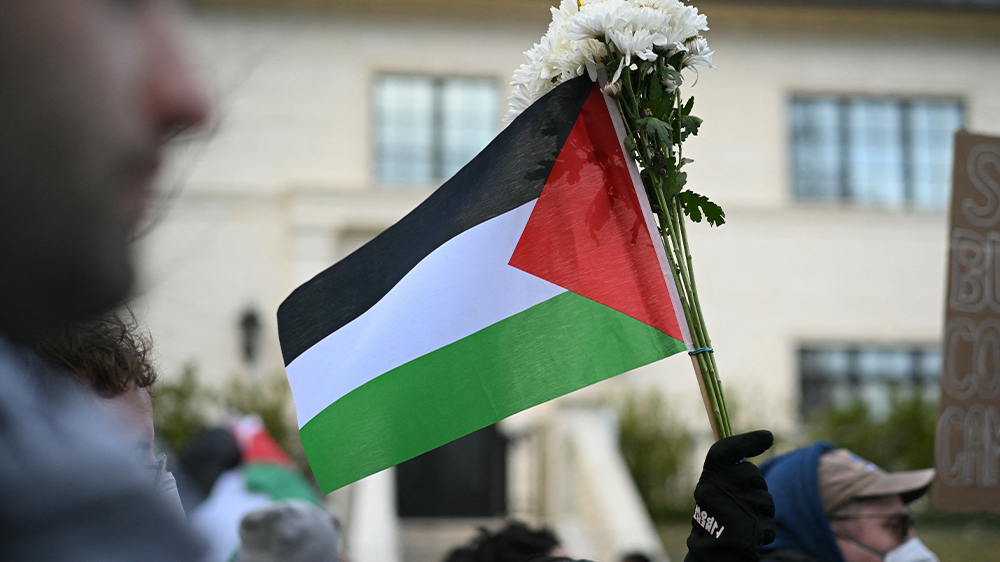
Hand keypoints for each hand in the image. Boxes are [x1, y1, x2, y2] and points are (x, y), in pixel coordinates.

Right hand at [685, 430, 776, 561]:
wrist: (710, 554)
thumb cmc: (717, 517)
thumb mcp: (716, 490)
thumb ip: (733, 471)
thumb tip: (766, 436)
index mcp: (707, 479)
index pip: (724, 450)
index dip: (746, 441)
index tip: (768, 436)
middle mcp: (714, 492)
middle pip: (753, 475)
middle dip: (757, 488)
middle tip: (744, 502)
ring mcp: (731, 511)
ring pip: (765, 502)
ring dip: (762, 513)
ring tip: (744, 522)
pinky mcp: (745, 533)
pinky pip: (768, 526)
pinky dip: (763, 533)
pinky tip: (750, 537)